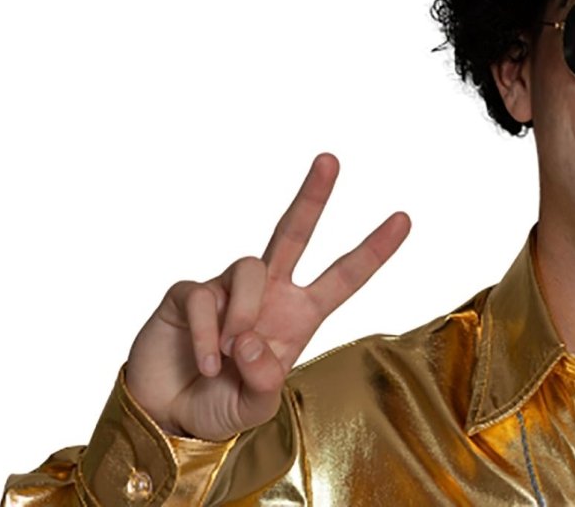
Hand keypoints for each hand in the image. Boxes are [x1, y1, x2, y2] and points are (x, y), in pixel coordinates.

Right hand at [125, 153, 408, 439]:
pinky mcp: (190, 293)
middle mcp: (269, 292)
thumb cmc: (221, 404)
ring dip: (243, 314)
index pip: (344, 276)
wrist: (169, 416)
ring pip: (249, 268)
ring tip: (229, 356)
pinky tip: (205, 361)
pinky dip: (207, 335)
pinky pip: (205, 298)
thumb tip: (251, 341)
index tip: (405, 219)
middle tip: (330, 159)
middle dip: (313, 195)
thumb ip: (264, 383)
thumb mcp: (255, 407)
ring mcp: (228, 288)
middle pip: (294, 232)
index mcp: (300, 314)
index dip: (374, 250)